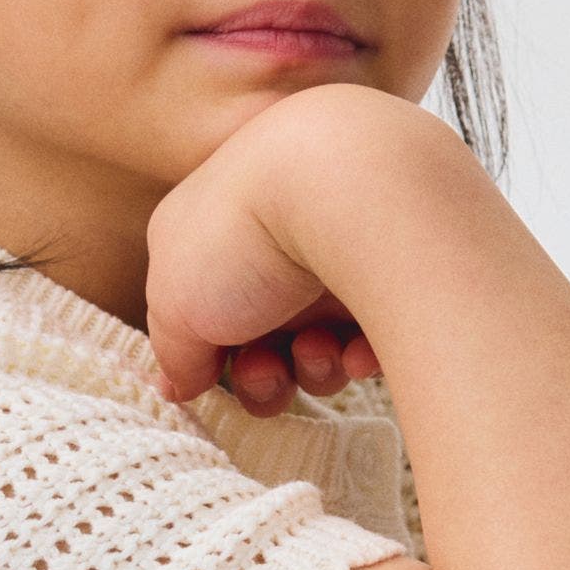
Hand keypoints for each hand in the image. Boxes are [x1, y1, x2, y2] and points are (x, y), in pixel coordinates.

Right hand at [145, 86, 449, 410]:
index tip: (207, 380)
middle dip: (263, 376)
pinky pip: (381, 333)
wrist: (348, 184)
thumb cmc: (243, 234)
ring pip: (325, 344)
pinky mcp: (397, 270)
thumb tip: (178, 385)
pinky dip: (365, 351)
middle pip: (269, 340)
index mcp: (217, 238)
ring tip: (318, 350)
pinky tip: (360, 350)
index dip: (206, 357)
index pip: (208, 310)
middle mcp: (280, 242)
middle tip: (268, 374)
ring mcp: (340, 253)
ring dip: (313, 367)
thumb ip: (172, 350)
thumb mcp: (174, 302)